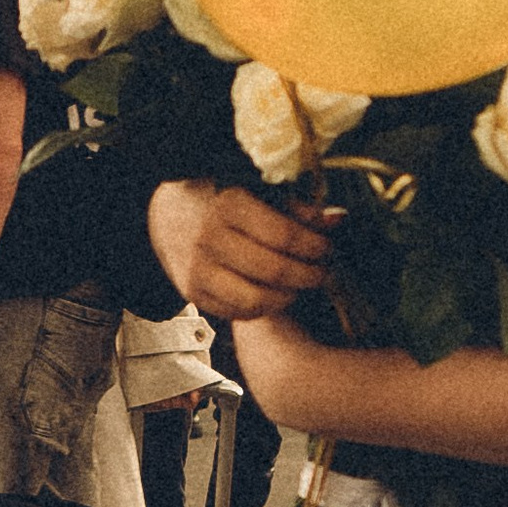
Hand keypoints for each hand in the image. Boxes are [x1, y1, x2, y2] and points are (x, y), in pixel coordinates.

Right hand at [147, 178, 332, 320]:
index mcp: (229, 204)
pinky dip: (264, 308)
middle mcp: (209, 237)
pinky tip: (274, 295)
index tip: (327, 249)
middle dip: (308, 276)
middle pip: (274, 270)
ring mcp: (198, 269)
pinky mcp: (193, 294)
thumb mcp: (259, 193)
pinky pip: (239, 313)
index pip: (283, 234)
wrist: (168, 217)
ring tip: (300, 286)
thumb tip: (339, 220)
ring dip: (289, 297)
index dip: (314, 246)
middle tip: (323, 273)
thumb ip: (299, 209)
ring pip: (258, 298)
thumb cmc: (225, 202)